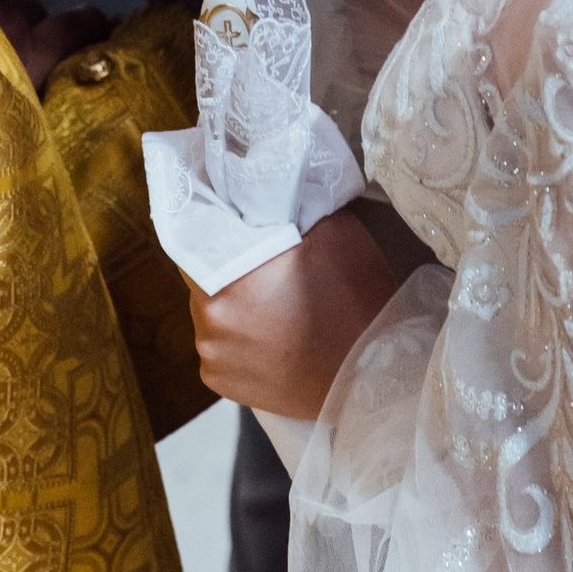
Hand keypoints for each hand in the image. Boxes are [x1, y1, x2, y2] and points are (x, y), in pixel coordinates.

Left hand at [189, 209, 402, 420]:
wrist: (375, 376)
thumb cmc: (357, 302)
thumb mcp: (336, 233)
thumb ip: (295, 208)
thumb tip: (276, 190)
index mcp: (228, 276)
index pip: (198, 238)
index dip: (217, 230)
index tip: (236, 229)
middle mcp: (209, 318)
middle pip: (204, 278)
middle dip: (229, 271)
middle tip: (266, 272)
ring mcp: (212, 354)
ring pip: (212, 314)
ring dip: (234, 308)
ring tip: (275, 312)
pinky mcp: (220, 381)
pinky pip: (220, 349)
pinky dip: (238, 342)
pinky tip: (272, 341)